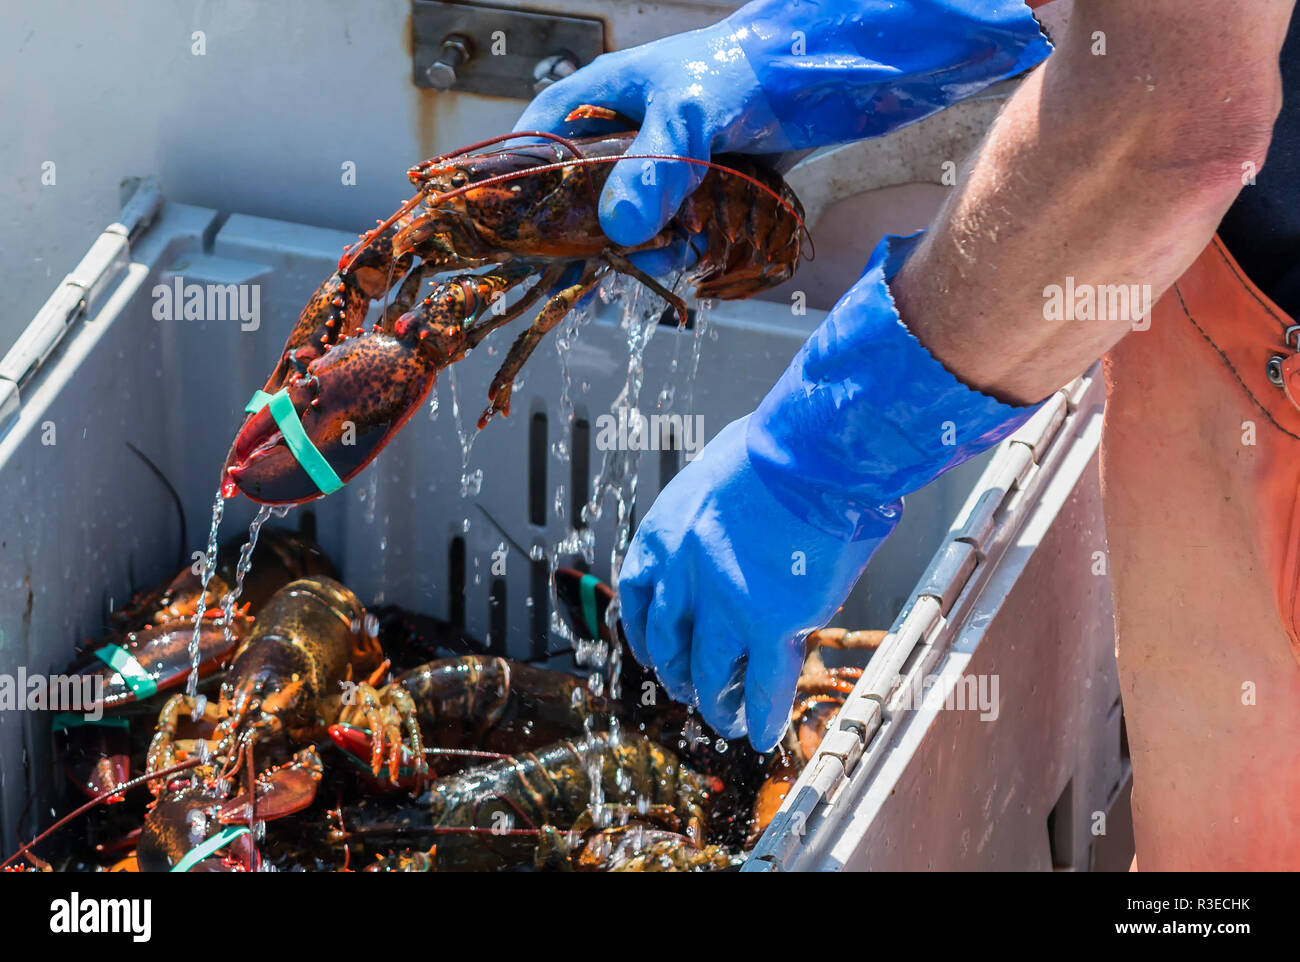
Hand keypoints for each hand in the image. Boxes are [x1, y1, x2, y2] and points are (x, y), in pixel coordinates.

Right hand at [516, 0, 1049, 246]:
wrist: (824, 73)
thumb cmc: (748, 69)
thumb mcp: (690, 114)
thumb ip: (653, 168)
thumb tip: (621, 230)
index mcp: (596, 99)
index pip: (533, 149)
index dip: (523, 195)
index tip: (527, 240)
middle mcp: (622, 133)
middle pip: (580, 199)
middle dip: (597, 237)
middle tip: (612, 265)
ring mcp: (661, 162)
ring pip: (630, 223)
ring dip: (650, 248)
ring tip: (680, 249)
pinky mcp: (698, 185)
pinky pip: (675, 228)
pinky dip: (686, 244)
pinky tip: (705, 246)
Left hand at [618, 415, 880, 750]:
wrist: (815, 451)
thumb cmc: (779, 449)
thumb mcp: (718, 471)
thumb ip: (714, 512)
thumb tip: (730, 521)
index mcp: (663, 534)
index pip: (635, 597)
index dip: (642, 631)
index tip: (651, 649)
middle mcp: (681, 576)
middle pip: (668, 644)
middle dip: (678, 671)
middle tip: (692, 686)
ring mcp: (724, 604)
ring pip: (710, 674)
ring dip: (717, 703)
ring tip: (727, 718)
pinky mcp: (771, 623)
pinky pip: (764, 685)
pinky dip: (763, 715)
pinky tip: (764, 733)